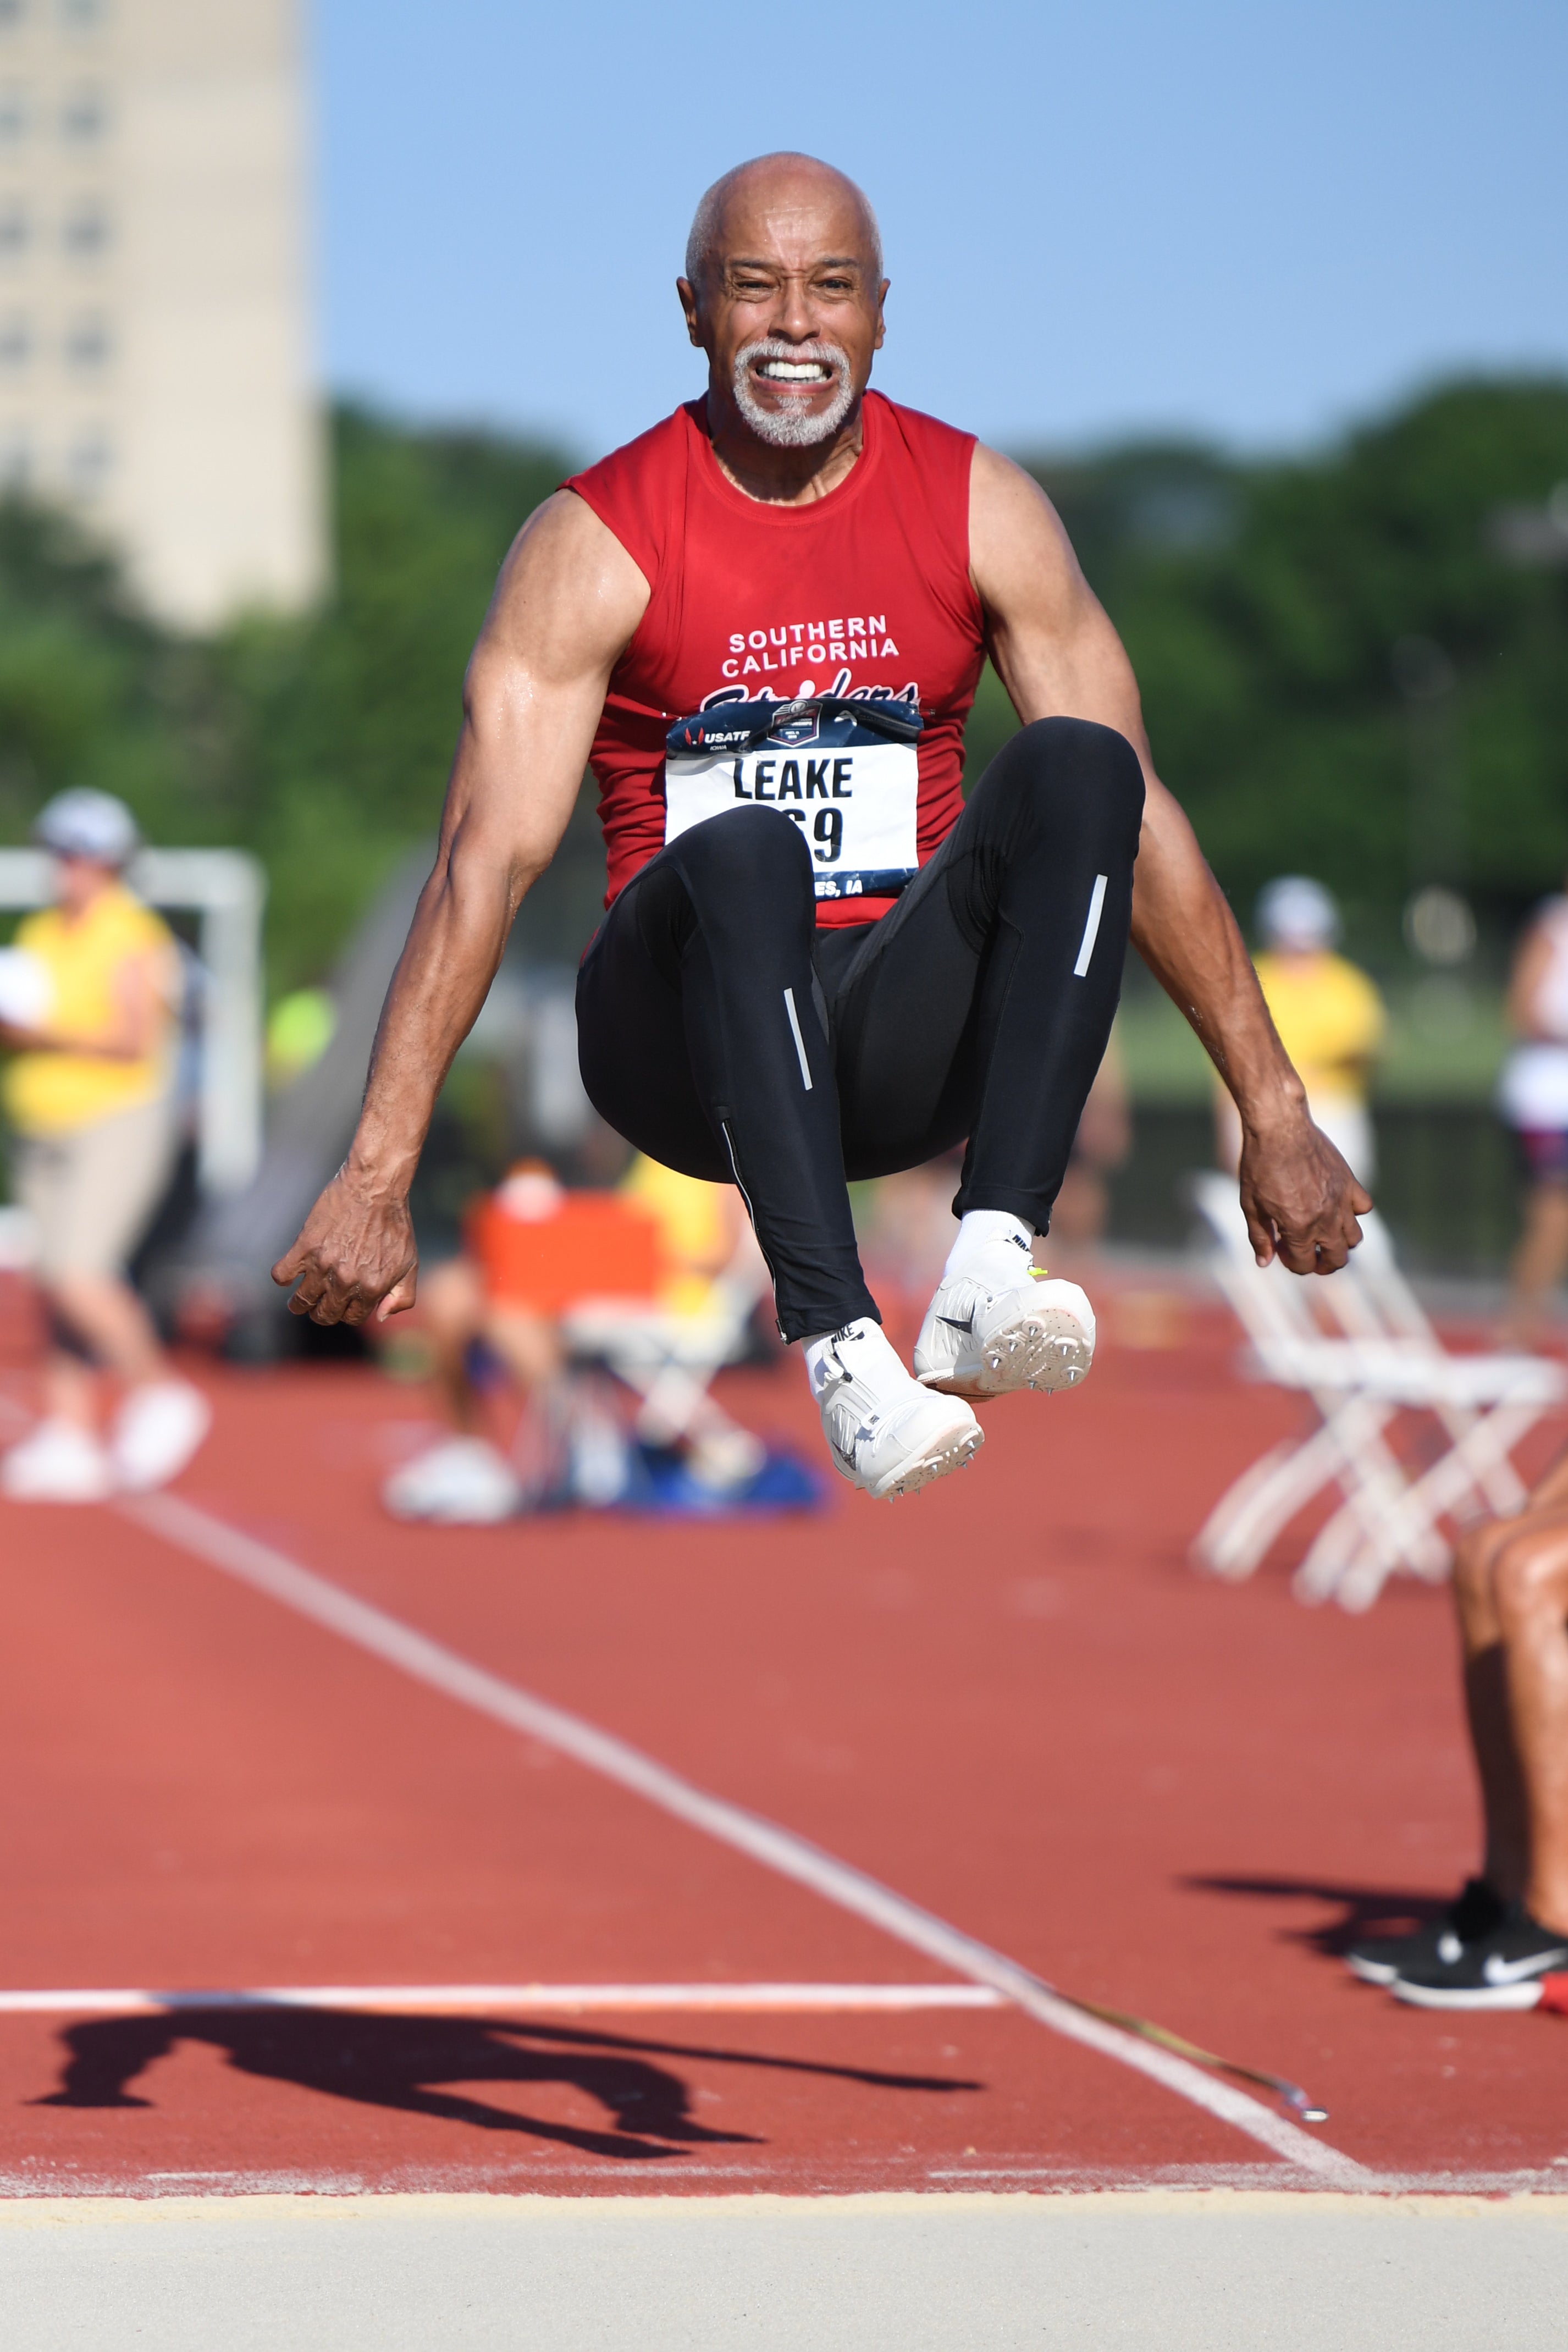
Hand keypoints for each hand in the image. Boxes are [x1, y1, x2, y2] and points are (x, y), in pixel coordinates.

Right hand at [270, 1167, 418, 1325]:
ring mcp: (323, 1264)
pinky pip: (281, 1275)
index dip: (348, 1312)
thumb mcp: (409, 1264)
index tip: (344, 1303)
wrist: (375, 1187)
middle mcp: (346, 1281)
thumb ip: (402, 1296)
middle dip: (323, 1313)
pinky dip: (282, 1278)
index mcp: (371, 1288)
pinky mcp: (304, 1246)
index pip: (351, 1318)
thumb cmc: (395, 1224)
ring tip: (300, 1300)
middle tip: (320, 1304)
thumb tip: (381, 1317)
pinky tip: (290, 1273)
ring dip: (299, 1304)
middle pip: (324, 1314)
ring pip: (301, 1301)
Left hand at [1238, 1110, 1370, 1274]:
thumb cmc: (1258, 1165)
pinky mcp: (1350, 1182)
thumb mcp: (1250, 1205)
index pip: (1304, 1265)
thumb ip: (1259, 1237)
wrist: (1279, 1128)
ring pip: (1355, 1239)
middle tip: (1307, 1252)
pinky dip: (1354, 1212)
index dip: (1291, 1262)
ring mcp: (1341, 1202)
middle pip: (1336, 1259)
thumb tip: (1265, 1263)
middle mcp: (1325, 1220)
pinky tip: (1336, 1205)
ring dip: (1340, 1243)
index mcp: (1299, 1229)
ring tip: (1322, 1233)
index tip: (1281, 1248)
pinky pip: (1364, 1207)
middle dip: (1321, 1263)